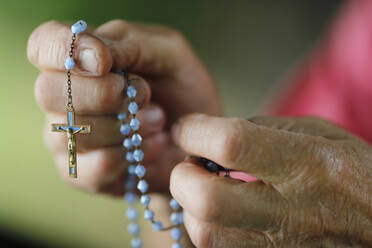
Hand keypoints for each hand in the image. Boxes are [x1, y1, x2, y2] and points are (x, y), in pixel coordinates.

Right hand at [27, 20, 220, 194]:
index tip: (105, 63)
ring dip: (127, 126)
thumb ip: (127, 44)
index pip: (43, 44)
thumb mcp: (167, 53)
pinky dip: (133, 155)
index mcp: (80, 60)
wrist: (197, 136)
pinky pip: (95, 167)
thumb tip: (87, 58)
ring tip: (158, 121)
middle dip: (104, 94)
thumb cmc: (181, 88)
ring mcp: (69, 138)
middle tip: (146, 95)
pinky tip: (153, 145)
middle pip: (48, 92)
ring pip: (74, 132)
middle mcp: (65, 98)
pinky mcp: (83, 173)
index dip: (64, 49)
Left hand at [170, 114, 371, 246]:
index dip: (195, 131)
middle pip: (207, 201)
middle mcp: (295, 212)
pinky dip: (209, 229)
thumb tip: (208, 136)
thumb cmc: (354, 173)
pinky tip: (222, 214)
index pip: (232, 144)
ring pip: (206, 236)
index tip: (186, 127)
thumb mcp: (319, 134)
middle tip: (191, 163)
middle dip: (184, 177)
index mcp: (311, 165)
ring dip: (192, 207)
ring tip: (206, 188)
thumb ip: (260, 130)